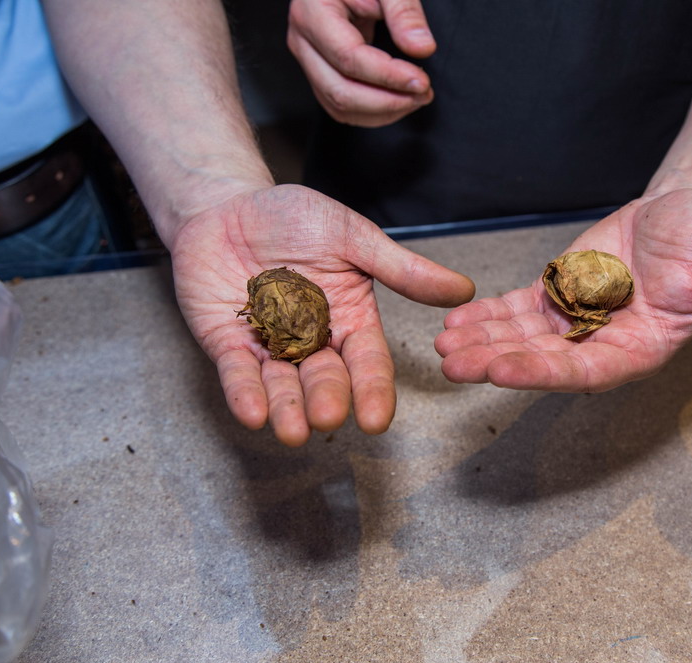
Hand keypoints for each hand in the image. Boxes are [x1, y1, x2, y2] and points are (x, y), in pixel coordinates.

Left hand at [170, 184, 474, 445]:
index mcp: (351, 320)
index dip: (373, 391)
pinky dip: (244, 393)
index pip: (368, 363)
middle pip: (325, 380)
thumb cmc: (294, 217)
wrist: (228, 203)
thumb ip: (403, 269)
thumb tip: (465, 290)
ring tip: (293, 430)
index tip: (377, 419)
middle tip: (328, 417)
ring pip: (282, 386)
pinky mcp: (227, 343)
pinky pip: (237, 372)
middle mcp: (313, 341)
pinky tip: (252, 413)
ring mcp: (269, 345)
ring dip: (287, 410)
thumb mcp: (354, 237)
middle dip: (327, 400)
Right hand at [288, 0, 435, 126]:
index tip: (422, 81)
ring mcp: (307, 60)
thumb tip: (422, 48)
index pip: (349, 58)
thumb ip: (404, 11)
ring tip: (417, 98)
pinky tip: (400, 101)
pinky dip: (373, 113)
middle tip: (424, 93)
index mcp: (312, 11)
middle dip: (387, 101)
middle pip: (340, 91)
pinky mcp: (319, 73)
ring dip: (383, 111)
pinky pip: (341, 107)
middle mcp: (302, 40)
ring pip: (339, 106)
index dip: (388, 76)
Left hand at [435, 188, 691, 391]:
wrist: (690, 209)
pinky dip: (487, 315)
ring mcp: (580, 322)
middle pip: (546, 361)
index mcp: (644, 347)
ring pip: (524, 338)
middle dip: (499, 362)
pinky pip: (518, 310)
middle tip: (453, 364)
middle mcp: (606, 344)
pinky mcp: (561, 295)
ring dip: (484, 342)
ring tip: (442, 345)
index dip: (545, 374)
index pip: (590, 371)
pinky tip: (453, 321)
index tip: (501, 371)